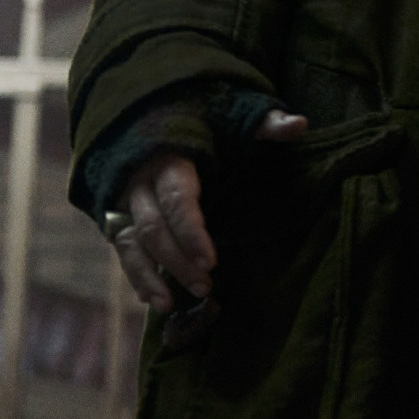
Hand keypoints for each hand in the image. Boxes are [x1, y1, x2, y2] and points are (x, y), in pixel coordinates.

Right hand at [108, 109, 307, 312]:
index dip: (191, 231)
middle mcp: (141, 181)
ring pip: (131, 242)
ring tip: (169, 304)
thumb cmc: (206, 123)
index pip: (177, 198)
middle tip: (206, 287)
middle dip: (178, 260)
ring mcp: (125, 200)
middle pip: (154, 227)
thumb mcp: (235, 117)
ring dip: (150, 275)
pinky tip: (151, 299)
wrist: (156, 114)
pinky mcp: (118, 215)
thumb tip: (300, 125)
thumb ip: (265, 124)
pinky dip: (134, 274)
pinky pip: (121, 248)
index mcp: (170, 158)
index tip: (211, 262)